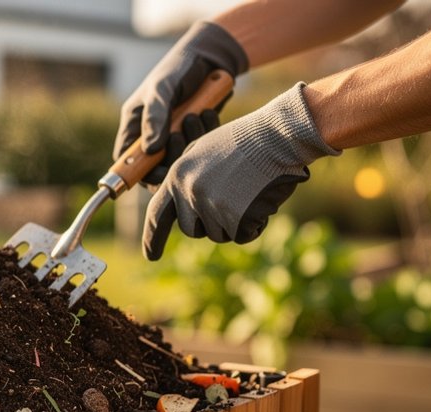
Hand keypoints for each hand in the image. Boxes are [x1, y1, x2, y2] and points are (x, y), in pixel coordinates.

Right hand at [115, 21, 247, 185]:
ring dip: (191, 141)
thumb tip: (150, 150)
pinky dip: (206, 133)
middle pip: (155, 166)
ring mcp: (173, 134)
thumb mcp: (162, 88)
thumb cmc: (178, 68)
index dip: (138, 172)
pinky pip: (199, 146)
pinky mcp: (194, 133)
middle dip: (170, 156)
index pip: (128, 160)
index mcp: (134, 125)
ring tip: (197, 115)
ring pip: (180, 158)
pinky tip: (208, 112)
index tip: (156, 171)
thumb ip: (155, 117)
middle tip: (179, 137)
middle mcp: (151, 134)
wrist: (211, 57)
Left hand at [142, 83, 340, 260]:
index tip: (151, 257)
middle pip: (192, 230)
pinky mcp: (234, 216)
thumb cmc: (247, 140)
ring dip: (235, 222)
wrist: (278, 135)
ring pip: (219, 234)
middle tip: (233, 204)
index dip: (153, 238)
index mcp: (177, 176)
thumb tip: (179, 210)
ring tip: (250, 192)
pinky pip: (243, 235)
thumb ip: (188, 180)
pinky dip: (255, 225)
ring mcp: (211, 206)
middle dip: (210, 224)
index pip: (157, 214)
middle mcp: (189, 193)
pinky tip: (262, 201)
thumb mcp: (205, 152)